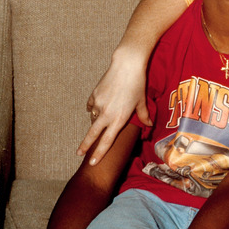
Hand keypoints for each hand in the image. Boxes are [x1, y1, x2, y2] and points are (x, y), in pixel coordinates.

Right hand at [76, 47, 149, 164]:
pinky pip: (91, 106)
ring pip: (93, 118)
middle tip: (79, 154)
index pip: (107, 141)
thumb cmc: (138, 84)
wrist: (127, 65)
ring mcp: (98, 104)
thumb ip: (144, 116)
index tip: (92, 162)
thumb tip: (149, 125)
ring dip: (96, 121)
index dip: (99, 153)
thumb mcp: (142, 102)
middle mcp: (106, 114)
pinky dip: (94, 108)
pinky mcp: (94, 94)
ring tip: (102, 119)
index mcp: (119, 118)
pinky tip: (98, 106)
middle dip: (85, 146)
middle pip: (92, 134)